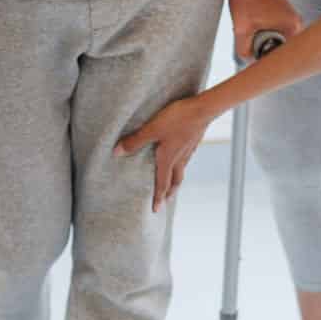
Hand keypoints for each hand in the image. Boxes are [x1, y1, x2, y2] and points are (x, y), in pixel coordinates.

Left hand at [115, 95, 210, 209]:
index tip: (156, 210)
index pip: (162, 183)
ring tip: (172, 182)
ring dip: (176, 179)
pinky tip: (180, 157)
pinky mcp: (194, 141)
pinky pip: (186, 158)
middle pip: (175, 181)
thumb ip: (135, 141)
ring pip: (181, 170)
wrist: (203, 109)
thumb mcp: (152, 129)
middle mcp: (180, 158)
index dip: (158, 197)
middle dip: (170, 192)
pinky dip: (181, 164)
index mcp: (168, 159)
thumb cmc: (177, 119)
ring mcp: (189, 150)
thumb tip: (117, 152)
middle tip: (166, 201)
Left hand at [228, 0, 302, 60]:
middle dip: (267, 49)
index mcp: (293, 27)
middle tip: (253, 43)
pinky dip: (264, 30)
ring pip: (276, 37)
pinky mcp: (281, 12)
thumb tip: (249, 62)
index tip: (260, 60)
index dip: (272, 59)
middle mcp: (296, 22)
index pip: (287, 54)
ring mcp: (289, 16)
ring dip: (264, 39)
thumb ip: (245, 51)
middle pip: (282, 47)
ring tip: (253, 30)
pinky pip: (274, 28)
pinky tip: (254, 24)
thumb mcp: (242, 29)